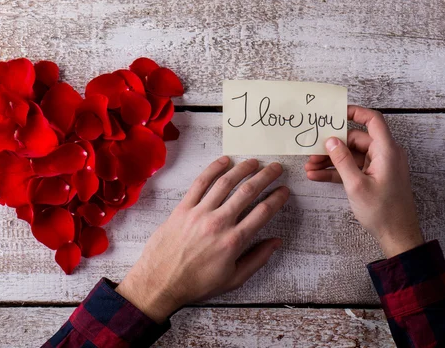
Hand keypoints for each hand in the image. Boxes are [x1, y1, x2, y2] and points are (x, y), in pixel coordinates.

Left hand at [116, 157, 288, 322]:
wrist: (160, 282)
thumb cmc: (196, 283)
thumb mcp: (233, 279)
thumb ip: (257, 259)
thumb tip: (276, 242)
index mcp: (234, 241)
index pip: (263, 212)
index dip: (277, 198)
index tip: (284, 190)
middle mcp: (218, 223)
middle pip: (248, 192)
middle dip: (265, 177)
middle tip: (275, 168)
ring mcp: (199, 213)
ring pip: (225, 183)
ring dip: (242, 169)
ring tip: (253, 162)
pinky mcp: (183, 208)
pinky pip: (200, 183)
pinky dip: (213, 169)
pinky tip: (224, 161)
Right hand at [304, 105, 423, 257]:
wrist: (396, 235)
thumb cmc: (383, 211)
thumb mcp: (356, 185)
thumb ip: (342, 160)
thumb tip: (331, 140)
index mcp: (386, 151)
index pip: (372, 120)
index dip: (354, 112)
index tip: (335, 113)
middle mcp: (385, 154)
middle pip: (355, 139)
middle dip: (332, 144)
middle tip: (312, 150)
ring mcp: (379, 166)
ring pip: (351, 154)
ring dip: (330, 159)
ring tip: (310, 166)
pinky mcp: (374, 177)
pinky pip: (353, 167)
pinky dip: (336, 171)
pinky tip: (317, 175)